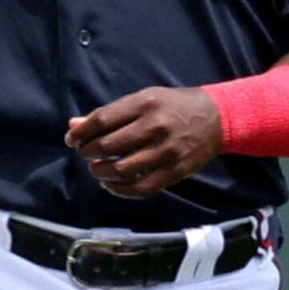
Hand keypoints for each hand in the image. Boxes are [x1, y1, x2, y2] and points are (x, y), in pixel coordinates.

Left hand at [63, 87, 221, 198]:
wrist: (216, 118)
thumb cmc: (173, 105)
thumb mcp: (143, 99)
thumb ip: (110, 113)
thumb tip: (74, 125)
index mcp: (144, 104)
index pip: (102, 120)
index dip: (82, 132)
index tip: (72, 139)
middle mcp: (154, 127)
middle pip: (109, 145)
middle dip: (88, 152)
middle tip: (84, 153)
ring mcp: (165, 152)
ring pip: (122, 169)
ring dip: (101, 171)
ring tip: (96, 168)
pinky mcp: (174, 172)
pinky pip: (141, 188)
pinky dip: (120, 189)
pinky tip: (110, 183)